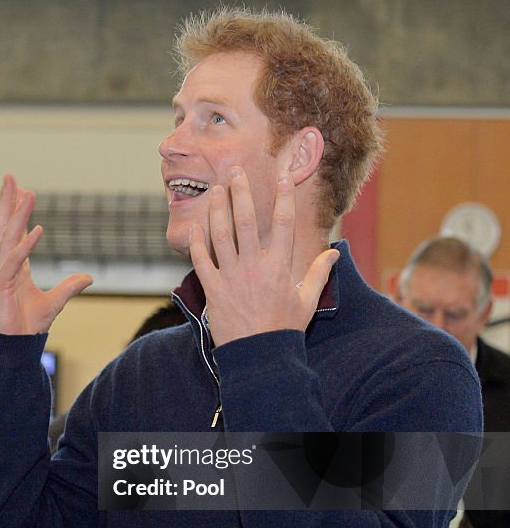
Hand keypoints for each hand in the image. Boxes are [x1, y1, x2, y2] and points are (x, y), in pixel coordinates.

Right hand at [0, 174, 92, 334]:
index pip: (13, 232)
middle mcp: (4, 266)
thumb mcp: (54, 303)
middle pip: (4, 226)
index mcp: (14, 267)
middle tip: (10, 176)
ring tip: (25, 192)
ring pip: (7, 238)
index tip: (21, 189)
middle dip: (7, 201)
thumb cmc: (26, 327)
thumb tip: (88, 277)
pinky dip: (25, 245)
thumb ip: (69, 287)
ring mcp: (0, 274)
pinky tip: (36, 229)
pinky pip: (13, 261)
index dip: (16, 210)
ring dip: (17, 214)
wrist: (14, 349)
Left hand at [188, 167, 338, 346]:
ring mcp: (232, 277)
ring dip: (218, 210)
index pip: (284, 223)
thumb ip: (318, 273)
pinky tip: (194, 227)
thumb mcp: (307, 301)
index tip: (283, 174)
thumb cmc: (284, 329)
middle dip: (242, 193)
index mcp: (280, 266)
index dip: (284, 196)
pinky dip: (197, 243)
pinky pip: (202, 261)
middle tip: (235, 171)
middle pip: (247, 221)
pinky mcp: (213, 290)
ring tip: (216, 190)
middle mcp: (255, 266)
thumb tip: (332, 252)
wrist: (259, 356)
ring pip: (222, 235)